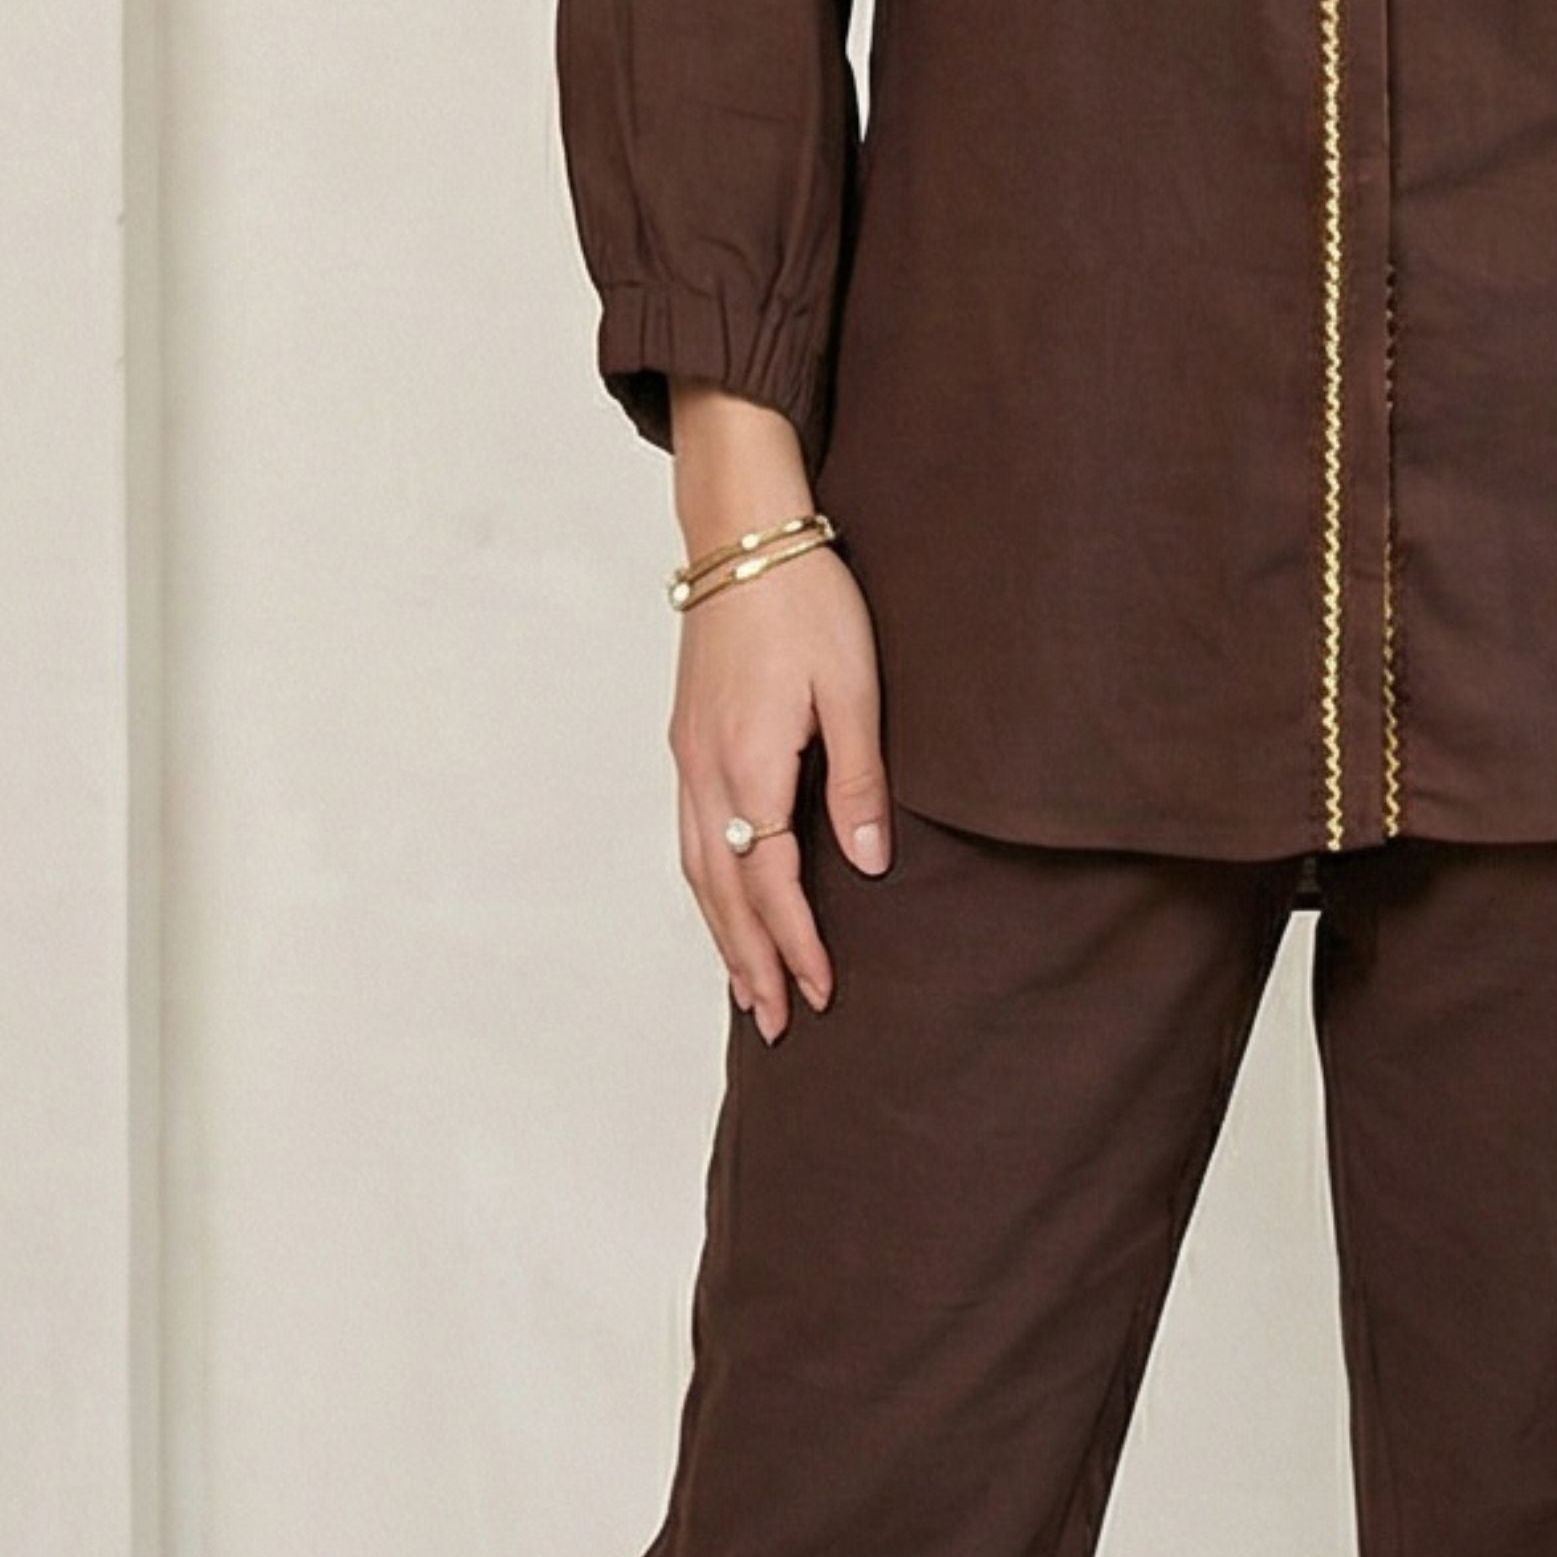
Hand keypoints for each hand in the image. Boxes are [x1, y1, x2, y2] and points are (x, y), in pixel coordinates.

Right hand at [671, 548, 891, 1037]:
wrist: (742, 534)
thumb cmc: (806, 600)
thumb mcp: (854, 689)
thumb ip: (858, 782)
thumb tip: (869, 865)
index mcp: (749, 765)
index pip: (773, 882)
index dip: (797, 943)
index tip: (823, 993)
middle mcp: (705, 773)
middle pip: (723, 892)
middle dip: (752, 961)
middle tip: (778, 1023)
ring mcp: (688, 758)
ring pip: (697, 870)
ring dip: (723, 935)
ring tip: (750, 988)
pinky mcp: (687, 741)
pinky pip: (690, 837)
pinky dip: (706, 887)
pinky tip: (723, 906)